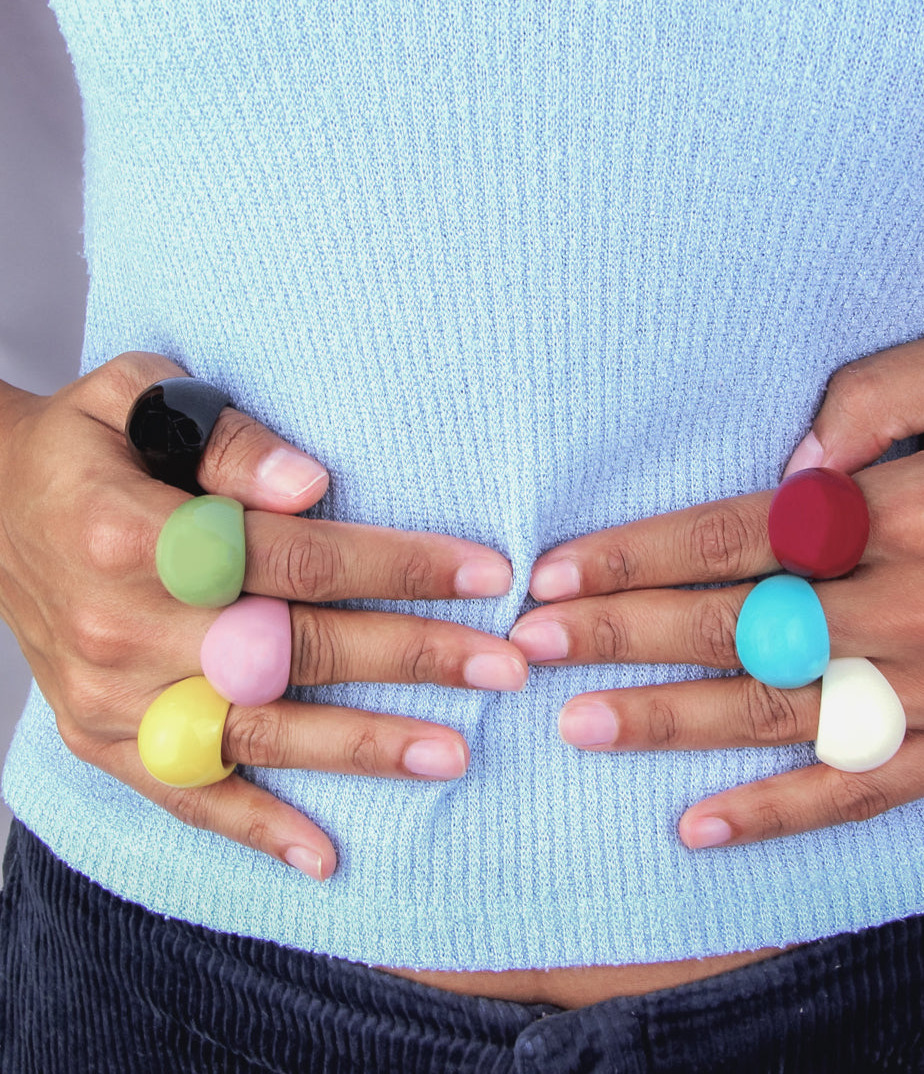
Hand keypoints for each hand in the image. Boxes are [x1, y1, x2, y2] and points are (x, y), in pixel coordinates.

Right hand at [0, 352, 525, 877]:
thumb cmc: (89, 445)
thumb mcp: (145, 396)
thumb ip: (230, 441)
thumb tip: (311, 485)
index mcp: (135, 531)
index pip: (296, 556)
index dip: (399, 566)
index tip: (488, 575)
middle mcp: (122, 624)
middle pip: (292, 649)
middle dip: (410, 658)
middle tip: (505, 667)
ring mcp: (110, 696)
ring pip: (256, 732)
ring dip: (362, 748)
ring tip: (453, 755)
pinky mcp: (100, 741)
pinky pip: (183, 794)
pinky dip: (255, 827)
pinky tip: (323, 855)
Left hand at [508, 319, 923, 848]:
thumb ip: (877, 396)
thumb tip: (789, 467)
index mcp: (915, 511)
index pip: (740, 537)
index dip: (641, 555)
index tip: (560, 569)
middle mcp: (923, 613)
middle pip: (740, 630)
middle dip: (624, 638)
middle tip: (533, 646)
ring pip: (779, 718)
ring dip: (670, 725)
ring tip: (579, 724)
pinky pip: (859, 793)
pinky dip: (776, 813)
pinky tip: (697, 825)